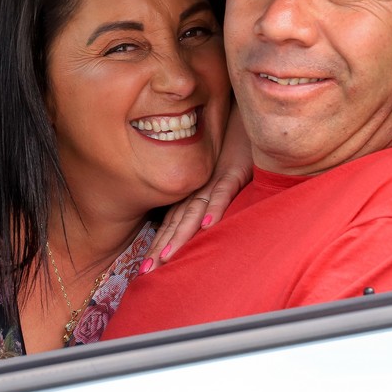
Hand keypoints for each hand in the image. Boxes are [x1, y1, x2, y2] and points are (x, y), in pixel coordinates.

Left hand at [142, 102, 251, 271]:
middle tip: (146, 272)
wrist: (245, 120)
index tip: (146, 270)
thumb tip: (203, 228)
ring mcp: (215, 181)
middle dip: (162, 247)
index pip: (173, 224)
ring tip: (168, 256)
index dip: (160, 245)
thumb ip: (210, 201)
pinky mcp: (234, 172)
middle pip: (177, 223)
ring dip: (181, 234)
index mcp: (194, 193)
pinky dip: (214, 209)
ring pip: (194, 211)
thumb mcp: (219, 179)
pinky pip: (223, 192)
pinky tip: (207, 225)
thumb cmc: (234, 150)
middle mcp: (199, 190)